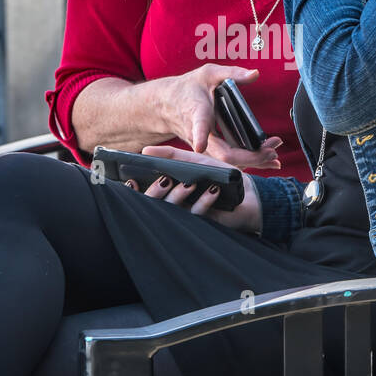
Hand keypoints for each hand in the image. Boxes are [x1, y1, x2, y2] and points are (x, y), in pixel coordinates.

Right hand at [125, 145, 262, 233]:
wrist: (243, 191)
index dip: (135, 191)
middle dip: (157, 192)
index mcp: (168, 192)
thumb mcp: (193, 160)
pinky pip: (199, 215)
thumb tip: (145, 151)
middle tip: (165, 179)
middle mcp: (174, 206)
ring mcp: (187, 217)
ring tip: (190, 184)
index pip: (144, 194)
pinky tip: (213, 191)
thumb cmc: (215, 175)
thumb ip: (170, 155)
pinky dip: (205, 201)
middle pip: (155, 204)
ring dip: (180, 196)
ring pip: (174, 211)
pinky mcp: (204, 224)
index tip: (132, 181)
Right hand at [161, 63, 280, 164]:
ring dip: (254, 160)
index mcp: (196, 113)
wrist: (167, 105)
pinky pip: (231, 160)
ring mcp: (205, 146)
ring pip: (229, 161)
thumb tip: (255, 73)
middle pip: (222, 153)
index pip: (197, 126)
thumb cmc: (188, 88)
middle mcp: (199, 134)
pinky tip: (268, 160)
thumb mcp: (208, 73)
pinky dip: (250, 161)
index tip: (200, 146)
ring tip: (275, 155)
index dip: (199, 136)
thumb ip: (232, 73)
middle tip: (271, 148)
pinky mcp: (211, 150)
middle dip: (249, 156)